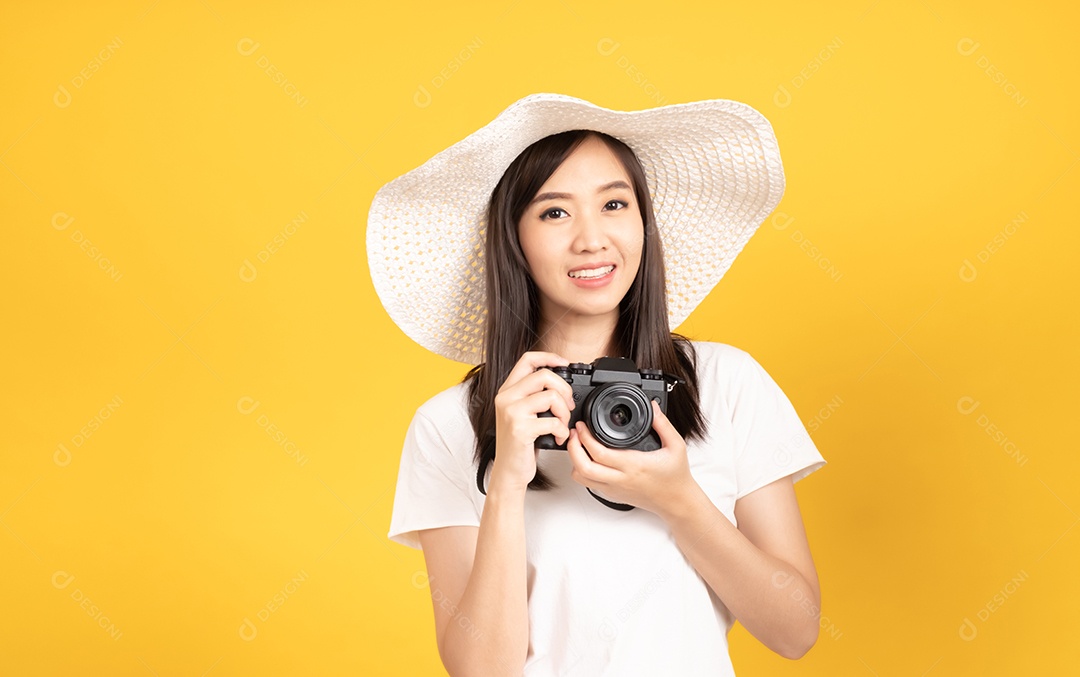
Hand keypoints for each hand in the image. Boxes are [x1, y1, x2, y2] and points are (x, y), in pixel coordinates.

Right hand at [489, 351, 575, 493]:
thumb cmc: (519, 444)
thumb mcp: (522, 414)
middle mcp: (506, 398)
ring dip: (565, 413)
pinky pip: (553, 421)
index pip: (527, 359)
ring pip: (551, 396)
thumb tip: (561, 383)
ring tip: (562, 425)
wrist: (508, 471)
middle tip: (568, 407)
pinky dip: (562, 431)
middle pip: (544, 375)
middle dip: (564, 390)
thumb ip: (534, 396)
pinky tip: (558, 438)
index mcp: (507, 391)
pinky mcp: (520, 429)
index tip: (565, 364)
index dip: (549, 357)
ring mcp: (511, 413)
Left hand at [565, 400, 696, 516]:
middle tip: (574, 433)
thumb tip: (653, 406)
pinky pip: (589, 483)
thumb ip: (663, 424)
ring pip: (582, 478)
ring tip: (578, 445)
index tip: (582, 425)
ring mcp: (614, 489)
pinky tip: (589, 458)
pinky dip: (582, 470)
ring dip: (575, 460)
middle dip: (573, 448)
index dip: (585, 437)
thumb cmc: (675, 476)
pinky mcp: (612, 495)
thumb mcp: (676, 446)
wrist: (676, 501)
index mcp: (634, 465)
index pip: (599, 453)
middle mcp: (620, 479)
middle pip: (583, 467)